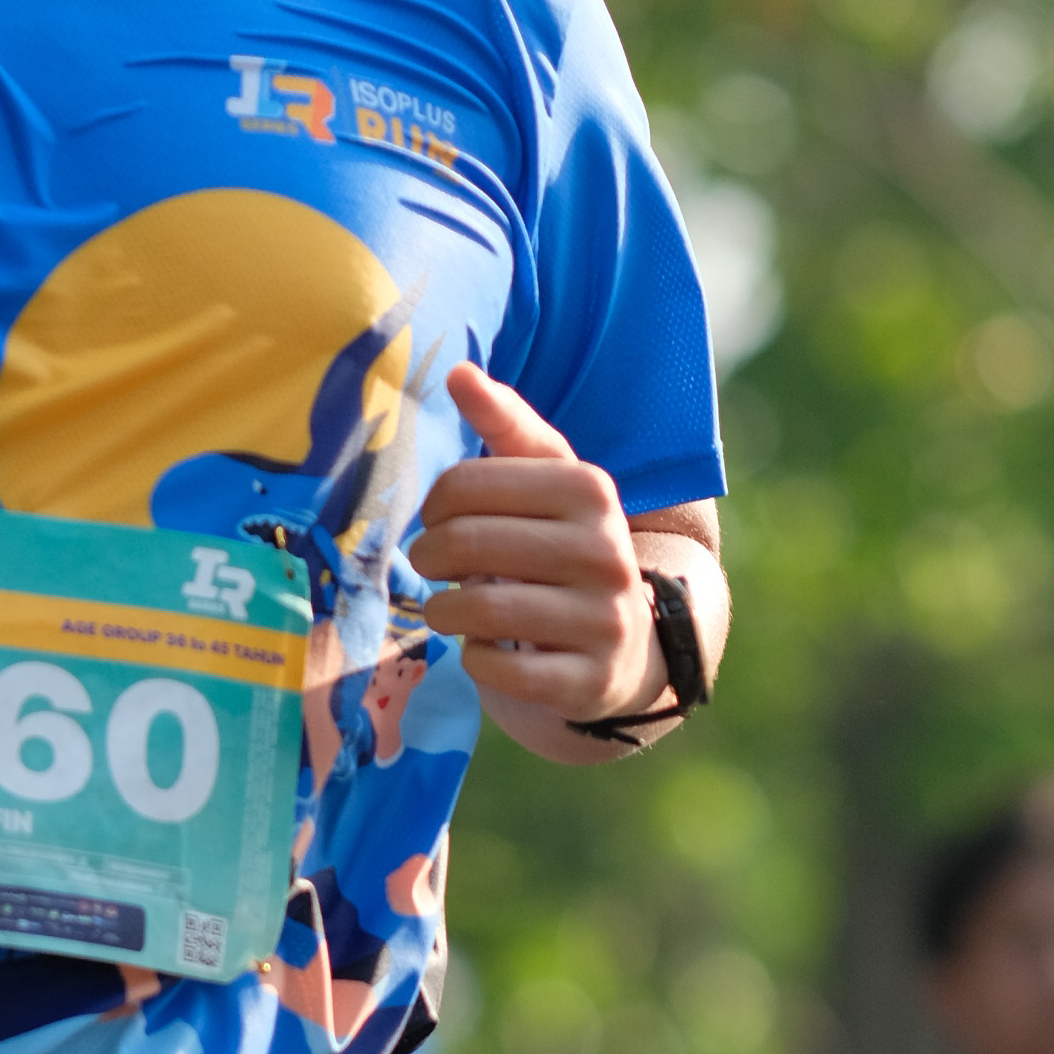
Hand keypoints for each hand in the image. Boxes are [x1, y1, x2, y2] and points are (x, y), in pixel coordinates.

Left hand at [411, 367, 655, 724]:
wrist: (625, 645)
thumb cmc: (564, 549)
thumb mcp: (546, 482)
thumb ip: (504, 425)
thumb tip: (458, 372)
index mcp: (590, 490)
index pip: (467, 486)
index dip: (434, 505)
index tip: (436, 520)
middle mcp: (608, 552)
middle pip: (468, 544)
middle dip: (429, 557)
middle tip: (428, 565)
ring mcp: (604, 620)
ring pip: (481, 610)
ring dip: (444, 611)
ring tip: (445, 608)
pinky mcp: (589, 681)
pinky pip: (500, 671)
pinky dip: (475, 661)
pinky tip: (483, 650)